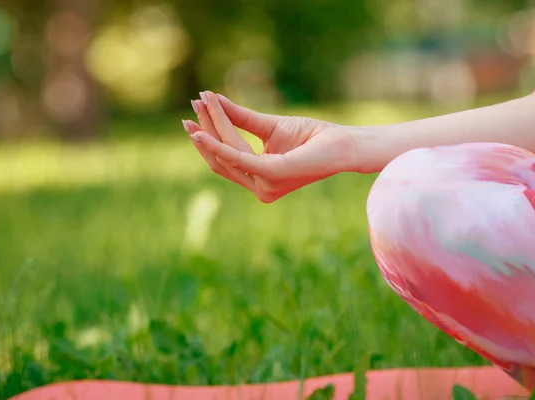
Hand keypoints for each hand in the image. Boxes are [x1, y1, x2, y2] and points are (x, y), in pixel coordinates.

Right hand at [182, 91, 358, 202]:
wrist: (342, 143)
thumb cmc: (310, 136)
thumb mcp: (267, 126)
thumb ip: (239, 118)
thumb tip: (213, 100)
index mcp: (260, 180)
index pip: (227, 160)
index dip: (208, 137)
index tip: (194, 113)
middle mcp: (260, 189)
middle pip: (222, 159)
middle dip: (205, 131)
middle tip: (193, 105)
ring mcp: (265, 186)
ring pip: (228, 153)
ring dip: (213, 126)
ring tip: (201, 102)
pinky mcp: (271, 175)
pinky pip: (238, 157)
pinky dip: (219, 143)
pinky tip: (203, 131)